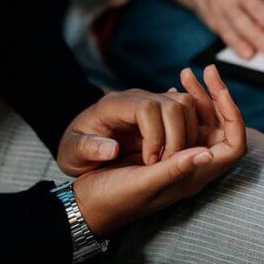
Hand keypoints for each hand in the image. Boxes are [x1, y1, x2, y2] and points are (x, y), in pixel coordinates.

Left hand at [58, 88, 199, 175]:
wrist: (82, 145)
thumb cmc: (76, 150)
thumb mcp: (72, 153)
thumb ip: (88, 149)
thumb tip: (111, 149)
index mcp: (114, 105)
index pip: (148, 108)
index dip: (155, 135)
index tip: (148, 162)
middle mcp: (136, 98)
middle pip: (173, 104)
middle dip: (177, 137)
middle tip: (165, 165)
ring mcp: (151, 102)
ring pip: (185, 105)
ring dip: (187, 135)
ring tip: (172, 161)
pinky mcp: (162, 111)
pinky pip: (187, 112)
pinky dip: (191, 131)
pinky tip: (178, 154)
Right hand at [71, 65, 246, 236]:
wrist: (87, 203)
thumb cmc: (113, 199)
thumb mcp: (143, 184)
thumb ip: (174, 170)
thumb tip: (207, 153)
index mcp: (193, 177)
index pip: (233, 146)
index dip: (233, 116)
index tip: (219, 89)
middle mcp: (191, 165)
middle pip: (221, 128)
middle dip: (216, 98)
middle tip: (206, 71)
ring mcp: (179, 155)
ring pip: (201, 121)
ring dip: (198, 97)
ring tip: (185, 73)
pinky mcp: (164, 147)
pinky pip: (182, 121)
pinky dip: (180, 103)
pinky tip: (173, 86)